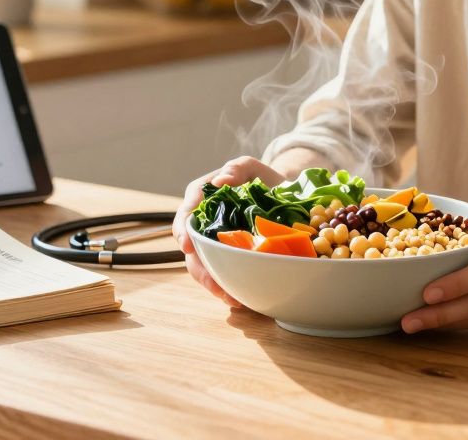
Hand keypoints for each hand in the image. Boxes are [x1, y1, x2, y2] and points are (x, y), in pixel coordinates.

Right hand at [173, 156, 285, 307]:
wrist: (284, 197)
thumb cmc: (263, 179)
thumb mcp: (252, 168)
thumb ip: (237, 168)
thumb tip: (220, 180)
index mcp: (202, 197)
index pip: (186, 213)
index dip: (183, 230)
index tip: (187, 246)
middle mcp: (203, 221)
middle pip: (191, 247)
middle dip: (199, 268)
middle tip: (214, 285)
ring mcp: (213, 240)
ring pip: (203, 265)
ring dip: (213, 283)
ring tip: (230, 298)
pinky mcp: (226, 256)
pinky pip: (220, 272)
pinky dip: (226, 286)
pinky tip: (238, 299)